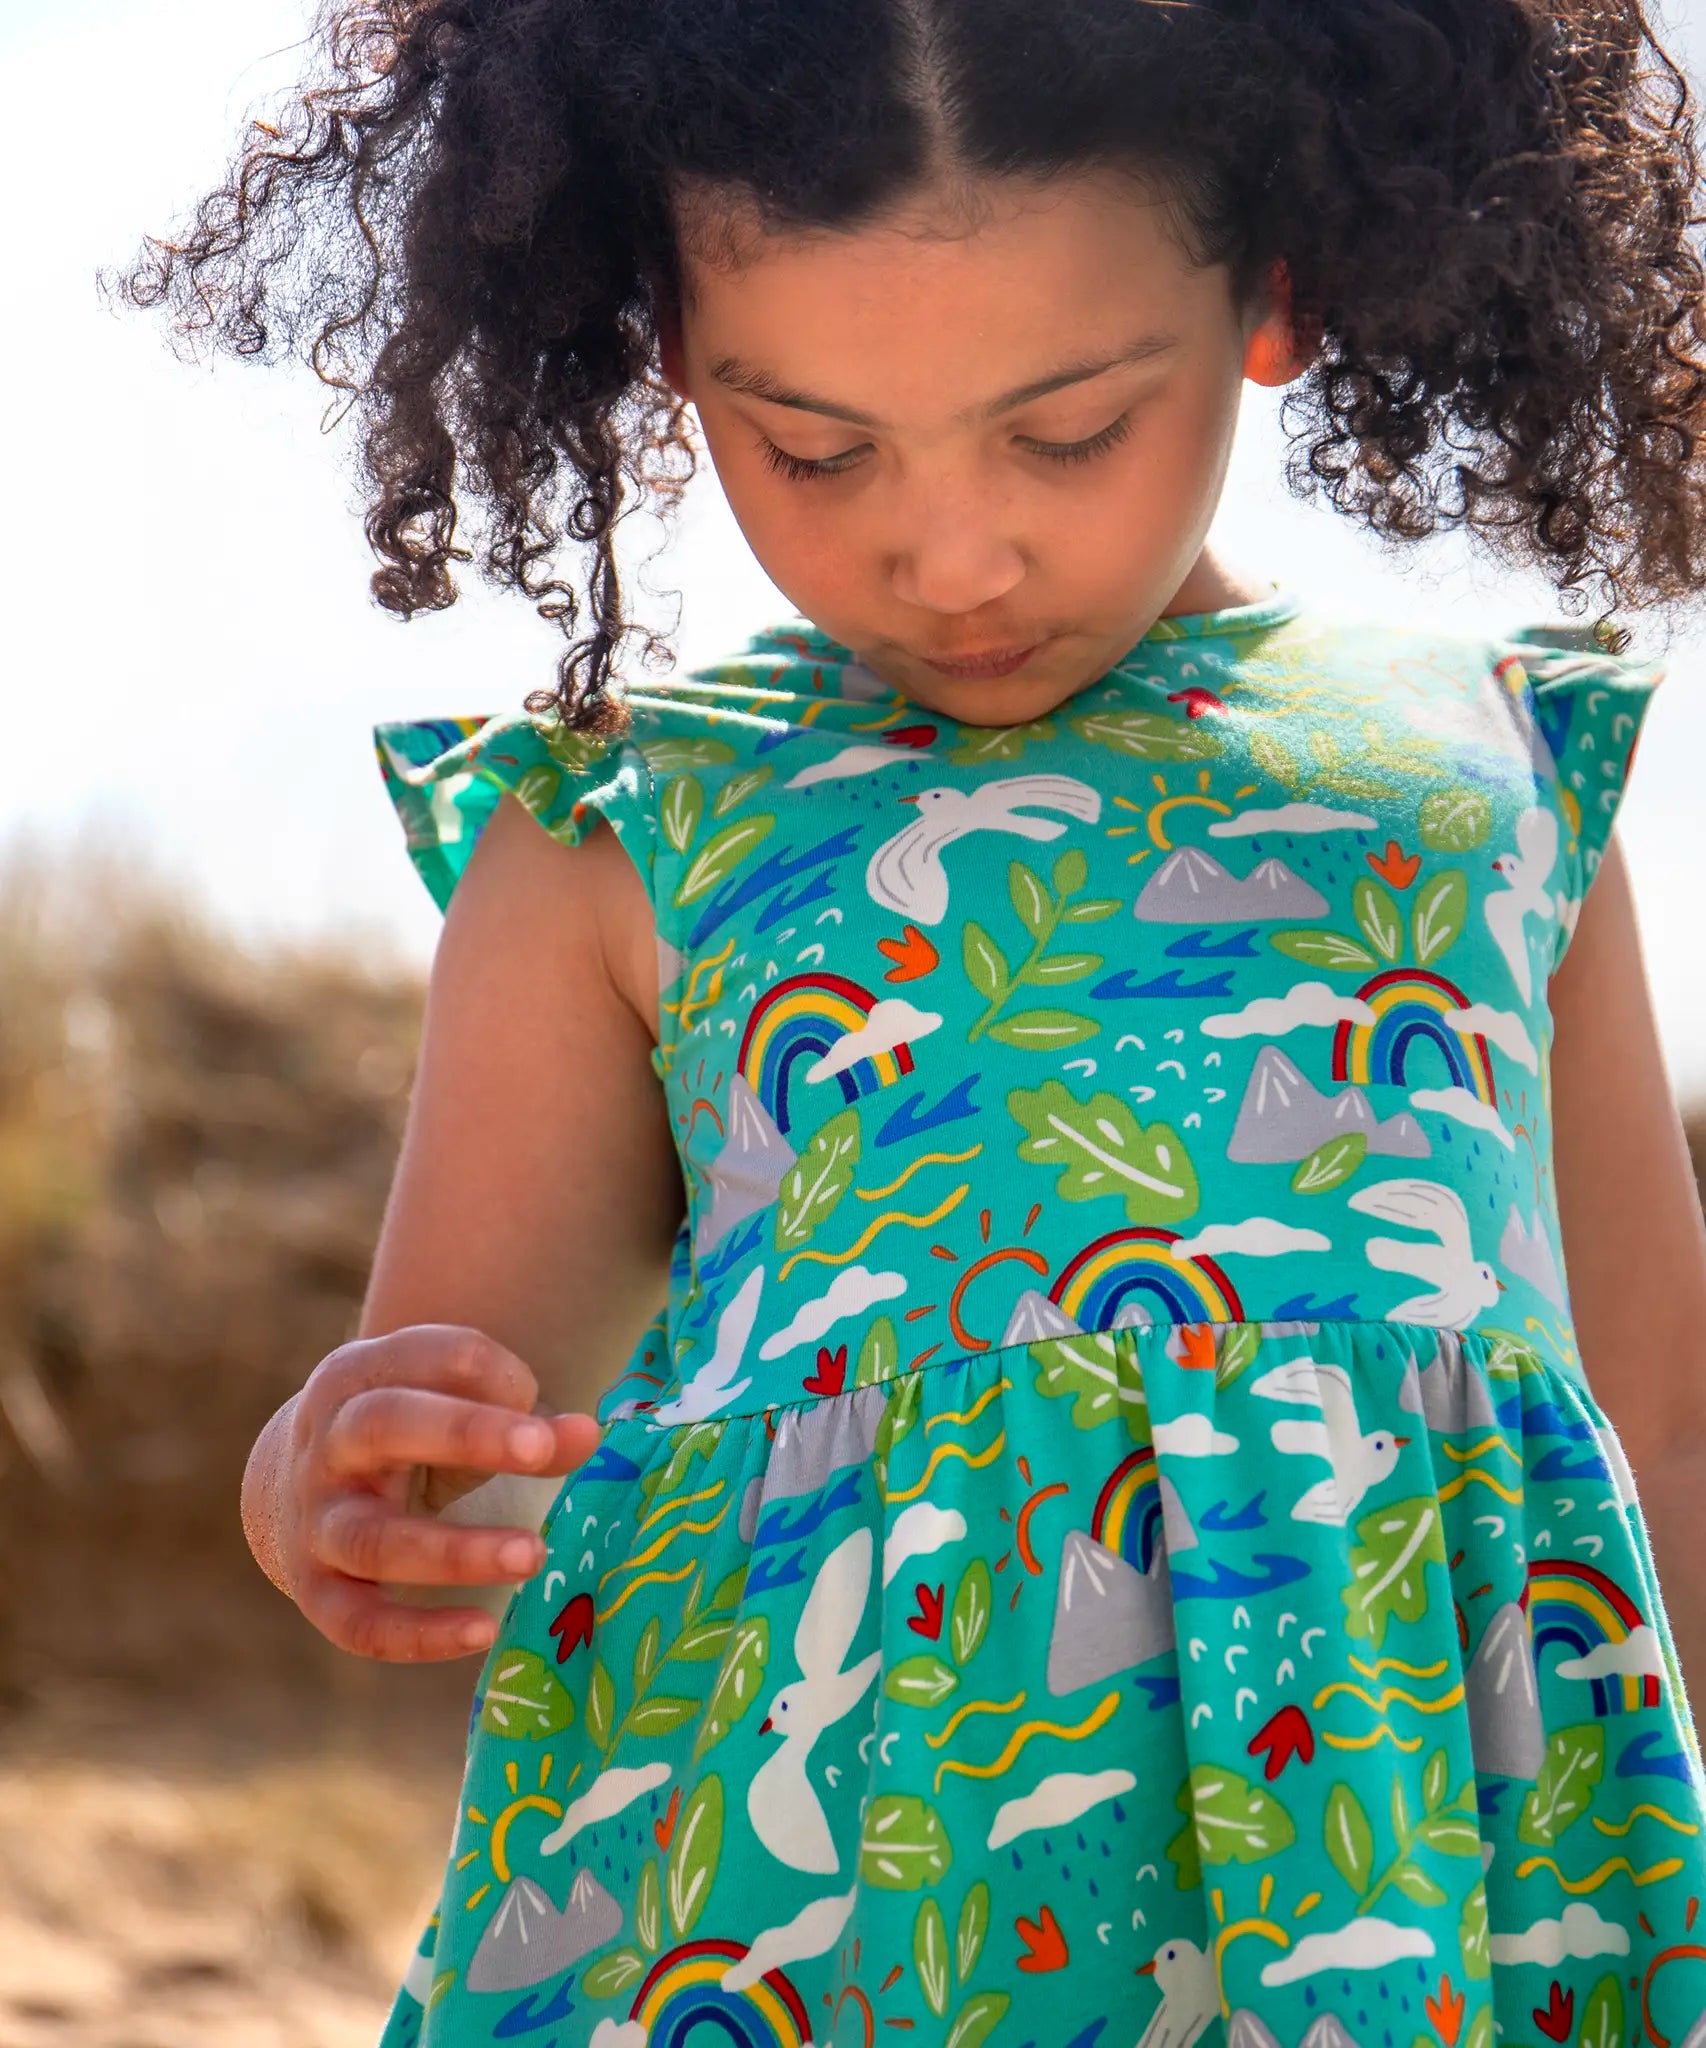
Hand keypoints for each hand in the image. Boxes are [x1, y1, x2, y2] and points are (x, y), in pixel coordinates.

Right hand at [272, 1324, 600, 1662]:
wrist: (304, 1481)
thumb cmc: (413, 1430)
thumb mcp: (458, 1403)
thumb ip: (525, 1416)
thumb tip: (588, 1435)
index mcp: (362, 1374)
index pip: (427, 1354)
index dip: (493, 1374)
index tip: (542, 1400)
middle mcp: (328, 1443)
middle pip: (383, 1424)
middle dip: (465, 1434)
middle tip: (540, 1451)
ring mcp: (315, 1520)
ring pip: (372, 1538)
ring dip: (454, 1551)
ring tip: (533, 1554)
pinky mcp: (318, 1591)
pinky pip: (359, 1623)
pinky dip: (419, 1634)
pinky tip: (484, 1631)